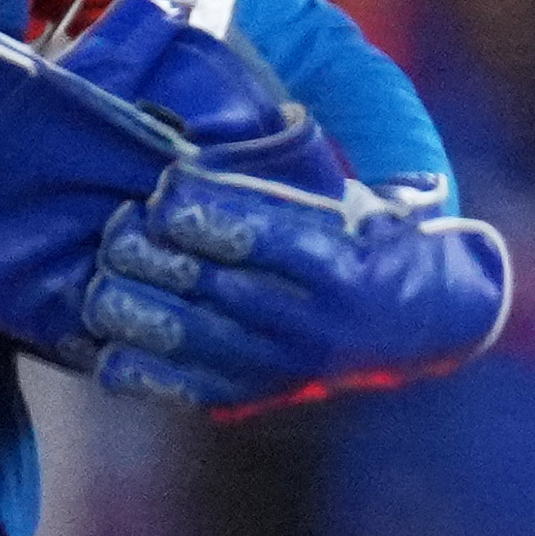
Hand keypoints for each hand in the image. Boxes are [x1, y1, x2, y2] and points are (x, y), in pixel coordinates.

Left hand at [83, 171, 515, 410]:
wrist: (424, 330)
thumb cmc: (376, 251)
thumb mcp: (355, 209)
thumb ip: (287, 188)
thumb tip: (221, 139)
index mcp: (340, 273)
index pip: (251, 238)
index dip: (192, 210)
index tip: (165, 189)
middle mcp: (311, 328)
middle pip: (206, 285)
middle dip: (149, 249)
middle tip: (125, 224)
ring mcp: (281, 369)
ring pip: (182, 336)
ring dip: (130, 301)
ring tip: (110, 273)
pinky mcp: (257, 396)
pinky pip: (179, 387)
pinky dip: (134, 365)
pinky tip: (112, 337)